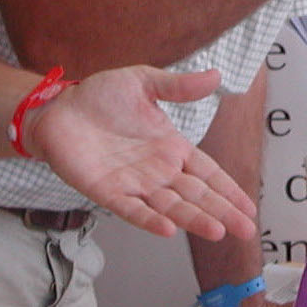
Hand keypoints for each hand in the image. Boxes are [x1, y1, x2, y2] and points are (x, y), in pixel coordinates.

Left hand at [21, 67, 256, 241]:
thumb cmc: (99, 96)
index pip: (208, 173)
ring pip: (171, 206)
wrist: (57, 108)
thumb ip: (179, 86)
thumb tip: (217, 76)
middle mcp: (157, 171)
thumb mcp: (144, 82)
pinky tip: (169, 230)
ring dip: (193, 220)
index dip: (229, 190)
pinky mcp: (106, 191)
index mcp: (171, 148)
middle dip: (222, 212)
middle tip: (247, 230)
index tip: (250, 208)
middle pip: (197, 195)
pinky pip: (131, 209)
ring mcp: (133, 184)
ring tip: (217, 231)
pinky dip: (150, 220)